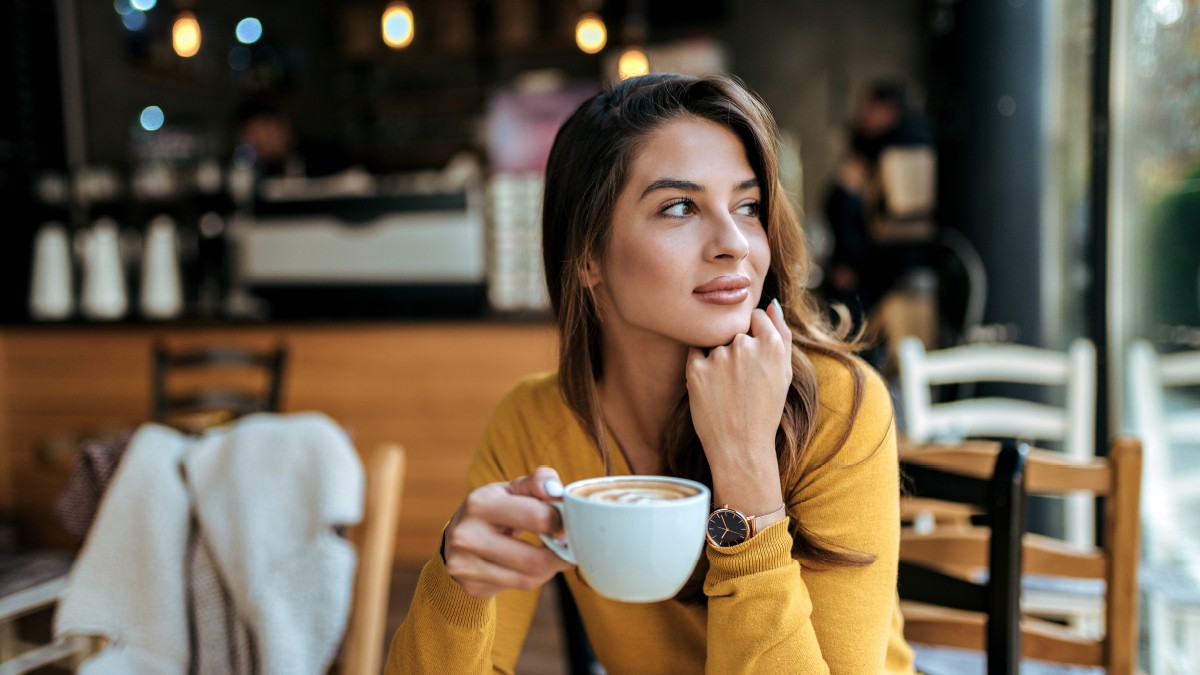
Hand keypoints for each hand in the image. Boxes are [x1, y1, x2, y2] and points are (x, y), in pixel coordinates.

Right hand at [443, 466, 574, 598]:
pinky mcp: (472, 587)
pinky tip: (531, 565)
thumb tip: (556, 490)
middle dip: (560, 554)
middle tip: (569, 546)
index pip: (537, 517)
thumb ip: (537, 482)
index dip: (560, 520)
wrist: (456, 538)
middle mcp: (467, 537)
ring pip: (529, 578)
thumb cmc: (492, 509)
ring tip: (555, 555)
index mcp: (480, 504)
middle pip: (535, 559)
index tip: (565, 521)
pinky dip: (534, 578)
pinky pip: (518, 587)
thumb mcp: (510, 489)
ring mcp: (466, 566)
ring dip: (550, 568)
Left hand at [686, 301, 791, 513]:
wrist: (741, 447)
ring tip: (727, 388)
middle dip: (735, 345)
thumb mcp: (784, 373)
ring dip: (718, 356)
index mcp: (772, 345)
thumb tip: (772, 304)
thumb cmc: (765, 410)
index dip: (753, 333)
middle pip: (733, 329)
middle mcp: (745, 346)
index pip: (755, 315)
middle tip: (740, 378)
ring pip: (714, 341)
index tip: (752, 354)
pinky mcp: (695, 369)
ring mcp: (718, 357)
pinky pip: (695, 353)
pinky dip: (701, 365)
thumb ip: (781, 334)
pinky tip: (712, 388)